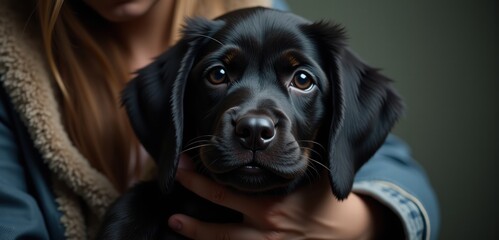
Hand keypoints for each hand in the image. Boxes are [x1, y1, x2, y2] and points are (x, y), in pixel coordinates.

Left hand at [168, 157, 386, 239]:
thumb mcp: (312, 178)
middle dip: (195, 189)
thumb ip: (293, 161)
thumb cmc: (326, 203)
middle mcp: (264, 225)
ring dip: (195, 230)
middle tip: (177, 175)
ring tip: (174, 221)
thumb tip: (276, 136)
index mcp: (272, 203)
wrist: (347, 234)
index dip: (204, 176)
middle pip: (220, 206)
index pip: (229, 188)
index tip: (189, 159)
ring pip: (222, 239)